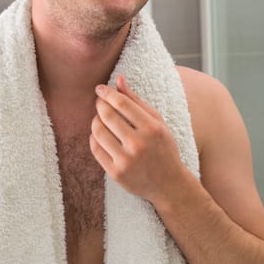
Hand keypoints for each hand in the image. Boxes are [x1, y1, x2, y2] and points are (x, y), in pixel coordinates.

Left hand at [91, 75, 187, 203]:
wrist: (169, 184)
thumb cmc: (164, 148)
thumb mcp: (157, 122)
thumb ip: (137, 100)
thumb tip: (118, 79)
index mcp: (152, 129)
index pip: (123, 104)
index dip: (108, 93)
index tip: (100, 89)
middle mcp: (139, 144)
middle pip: (108, 116)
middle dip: (100, 105)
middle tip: (99, 102)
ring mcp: (126, 161)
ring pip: (98, 132)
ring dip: (95, 121)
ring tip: (100, 118)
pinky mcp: (116, 174)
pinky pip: (96, 149)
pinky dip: (94, 138)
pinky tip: (100, 134)